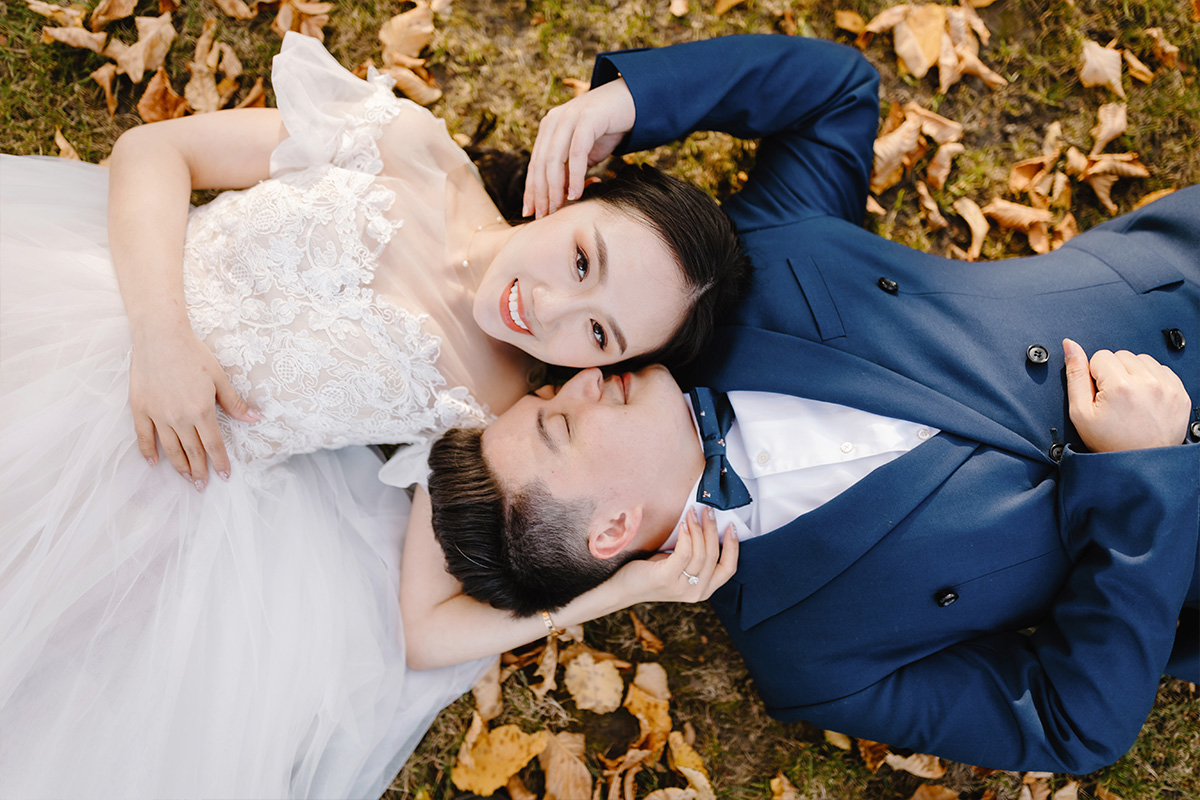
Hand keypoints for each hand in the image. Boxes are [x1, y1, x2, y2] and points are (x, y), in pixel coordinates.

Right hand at [130, 321, 258, 488]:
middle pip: (192, 451)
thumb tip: (255, 418)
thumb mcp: (220, 378)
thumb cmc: (193, 353)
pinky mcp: (140, 408)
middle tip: (203, 485)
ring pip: (170, 448)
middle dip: (200, 471)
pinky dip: (148, 452)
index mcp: (201, 411)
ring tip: (187, 479)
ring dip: (179, 466)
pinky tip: (154, 463)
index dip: (220, 462)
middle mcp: (179, 418)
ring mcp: (158, 414)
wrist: (160, 336)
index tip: (224, 476)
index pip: (214, 445)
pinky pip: (144, 436)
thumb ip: (235, 403)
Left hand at [522, 78, 635, 218]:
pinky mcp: (587, 118)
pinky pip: (576, 153)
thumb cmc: (607, 129)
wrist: (631, 101)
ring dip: (555, 189)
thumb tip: (557, 198)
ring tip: (557, 209)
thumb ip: (569, 170)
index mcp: (549, 127)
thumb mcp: (584, 152)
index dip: (531, 189)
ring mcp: (569, 117)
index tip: (530, 212)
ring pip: (554, 160)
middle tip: (543, 216)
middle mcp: (554, 120)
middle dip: (540, 193)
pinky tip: (575, 194)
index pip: (534, 163)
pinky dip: (574, 176)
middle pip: (540, 164)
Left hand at [615, 506, 738, 604]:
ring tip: (693, 513)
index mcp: (704, 590)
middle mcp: (696, 592)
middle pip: (714, 556)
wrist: (626, 587)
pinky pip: (684, 553)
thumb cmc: (654, 571)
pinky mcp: (666, 579)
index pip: (728, 569)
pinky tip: (683, 524)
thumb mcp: (682, 566)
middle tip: (708, 510)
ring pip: (701, 553)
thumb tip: (709, 525)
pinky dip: (687, 536)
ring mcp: (682, 588)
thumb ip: (697, 555)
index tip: (731, 526)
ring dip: (698, 528)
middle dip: (712, 529)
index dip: (733, 546)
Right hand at [1064, 338, 1190, 452]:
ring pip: (1142, 359)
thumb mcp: (1080, 412)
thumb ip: (1075, 375)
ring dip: (1133, 373)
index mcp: (1121, 386)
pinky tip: (1144, 397)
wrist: (1142, 463)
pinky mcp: (1180, 392)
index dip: (1095, 375)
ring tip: (1130, 397)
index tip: (1100, 394)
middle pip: (1122, 355)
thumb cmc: (1111, 443)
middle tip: (1114, 398)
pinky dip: (1151, 379)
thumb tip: (1071, 346)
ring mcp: (1167, 387)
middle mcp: (1147, 383)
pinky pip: (1162, 369)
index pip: (1101, 355)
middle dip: (1114, 372)